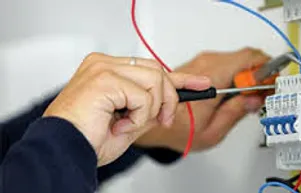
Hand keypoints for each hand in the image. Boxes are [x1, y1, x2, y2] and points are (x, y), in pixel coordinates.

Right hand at [43, 53, 210, 165]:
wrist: (63, 152)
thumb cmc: (87, 139)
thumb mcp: (129, 123)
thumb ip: (148, 109)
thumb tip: (169, 104)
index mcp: (107, 71)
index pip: (151, 69)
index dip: (179, 78)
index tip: (199, 84)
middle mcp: (104, 64)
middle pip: (158, 71)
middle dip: (168, 99)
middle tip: (162, 120)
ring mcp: (103, 68)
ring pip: (155, 80)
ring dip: (150, 110)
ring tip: (129, 124)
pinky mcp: (104, 78)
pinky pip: (143, 96)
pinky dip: (139, 116)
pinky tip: (119, 125)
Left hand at [135, 47, 271, 151]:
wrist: (153, 121)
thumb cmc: (177, 129)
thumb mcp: (213, 130)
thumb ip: (237, 112)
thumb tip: (254, 99)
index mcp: (213, 78)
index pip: (250, 58)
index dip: (266, 69)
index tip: (271, 83)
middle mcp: (206, 64)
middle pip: (245, 57)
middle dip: (258, 74)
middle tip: (262, 93)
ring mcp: (200, 62)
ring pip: (235, 60)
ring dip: (246, 75)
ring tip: (247, 96)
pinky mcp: (197, 65)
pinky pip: (223, 64)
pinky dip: (234, 75)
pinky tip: (233, 92)